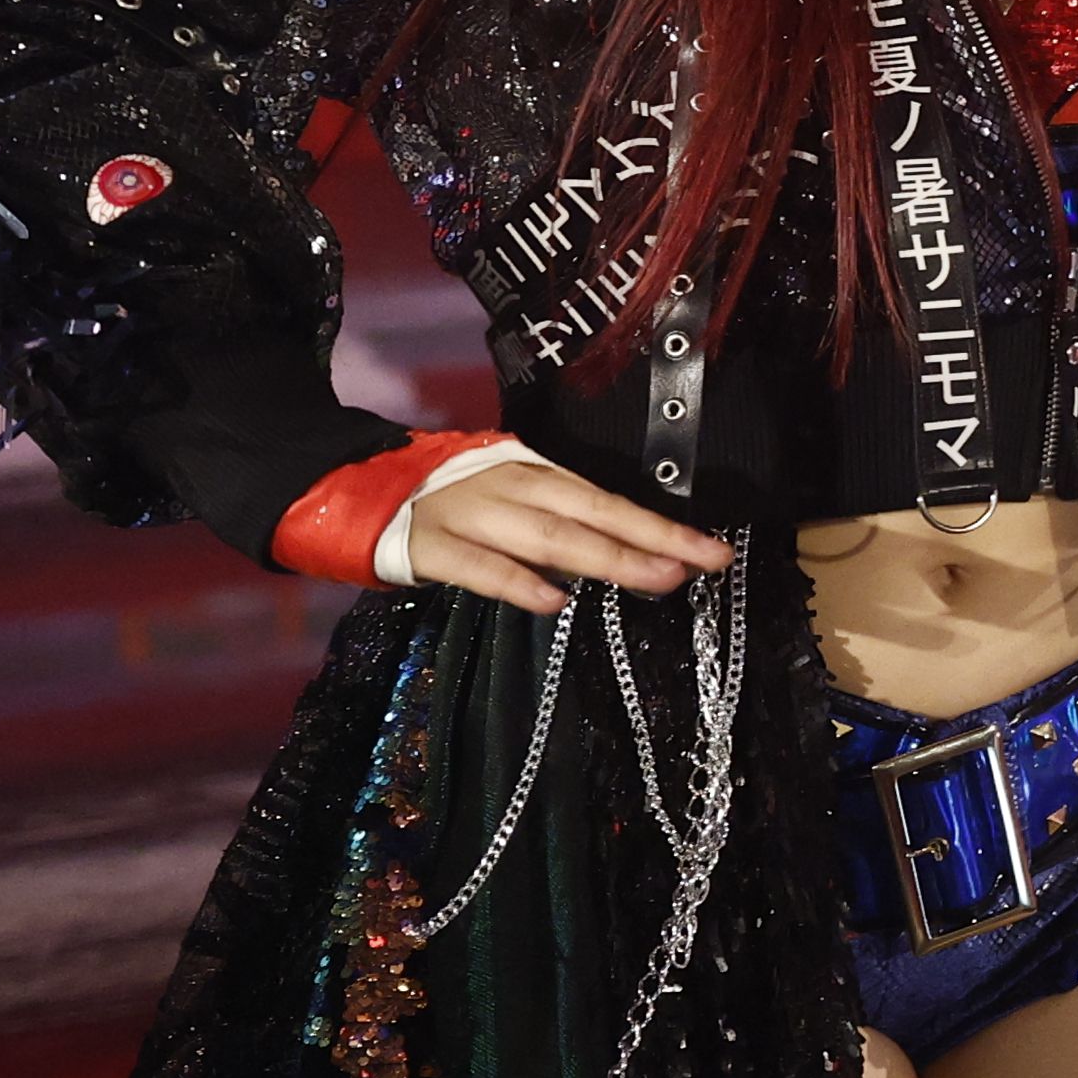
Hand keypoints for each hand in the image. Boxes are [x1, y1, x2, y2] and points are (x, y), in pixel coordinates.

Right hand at [403, 454, 733, 615]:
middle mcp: (512, 488)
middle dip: (650, 540)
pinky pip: (481, 568)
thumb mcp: (516, 499)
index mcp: (537, 475)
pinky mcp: (434, 547)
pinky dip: (518, 583)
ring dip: (605, 558)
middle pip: (591, 513)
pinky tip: (554, 601)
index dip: (661, 528)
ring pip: (547, 536)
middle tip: (699, 563)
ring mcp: (473, 515)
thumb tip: (631, 556)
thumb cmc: (458, 503)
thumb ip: (563, 523)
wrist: (364, 490)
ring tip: (655, 577)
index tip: (712, 552)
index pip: (610, 502)